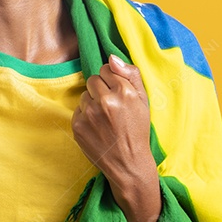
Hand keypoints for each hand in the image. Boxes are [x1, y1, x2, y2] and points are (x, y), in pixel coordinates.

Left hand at [71, 54, 156, 189]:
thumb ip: (131, 75)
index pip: (106, 69)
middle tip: (111, 107)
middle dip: (100, 90)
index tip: (117, 94)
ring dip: (92, 103)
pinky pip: (78, 110)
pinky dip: (85, 116)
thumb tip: (111, 57)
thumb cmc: (137, 130)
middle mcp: (105, 101)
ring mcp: (89, 114)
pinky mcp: (78, 126)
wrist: (128, 163)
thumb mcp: (143, 101)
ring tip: (105, 119)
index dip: (112, 81)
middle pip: (93, 80)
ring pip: (84, 95)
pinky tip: (97, 127)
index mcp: (124, 92)